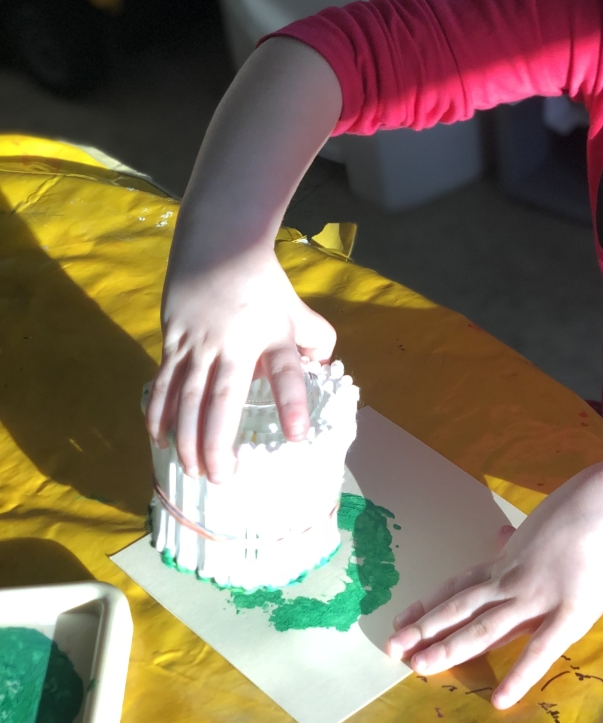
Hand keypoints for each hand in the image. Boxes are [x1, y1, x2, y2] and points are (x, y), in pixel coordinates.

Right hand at [147, 251, 335, 481]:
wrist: (219, 244)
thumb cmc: (263, 283)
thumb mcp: (297, 308)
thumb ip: (315, 339)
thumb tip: (324, 368)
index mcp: (272, 336)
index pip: (286, 373)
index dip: (292, 404)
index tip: (297, 435)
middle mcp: (234, 343)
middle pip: (224, 399)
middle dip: (219, 443)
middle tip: (221, 478)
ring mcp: (199, 342)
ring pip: (188, 398)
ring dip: (187, 438)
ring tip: (192, 470)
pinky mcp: (173, 338)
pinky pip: (165, 383)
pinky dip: (160, 414)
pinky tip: (159, 440)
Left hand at [385, 464, 602, 708]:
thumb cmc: (577, 517)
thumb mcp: (537, 527)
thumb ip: (516, 541)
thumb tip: (496, 534)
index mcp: (504, 563)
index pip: (457, 587)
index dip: (428, 606)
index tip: (399, 619)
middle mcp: (510, 582)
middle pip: (460, 608)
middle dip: (425, 629)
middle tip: (393, 649)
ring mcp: (535, 600)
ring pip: (485, 628)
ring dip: (451, 648)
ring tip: (421, 667)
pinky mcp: (566, 616)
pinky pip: (539, 651)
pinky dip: (518, 675)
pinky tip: (499, 699)